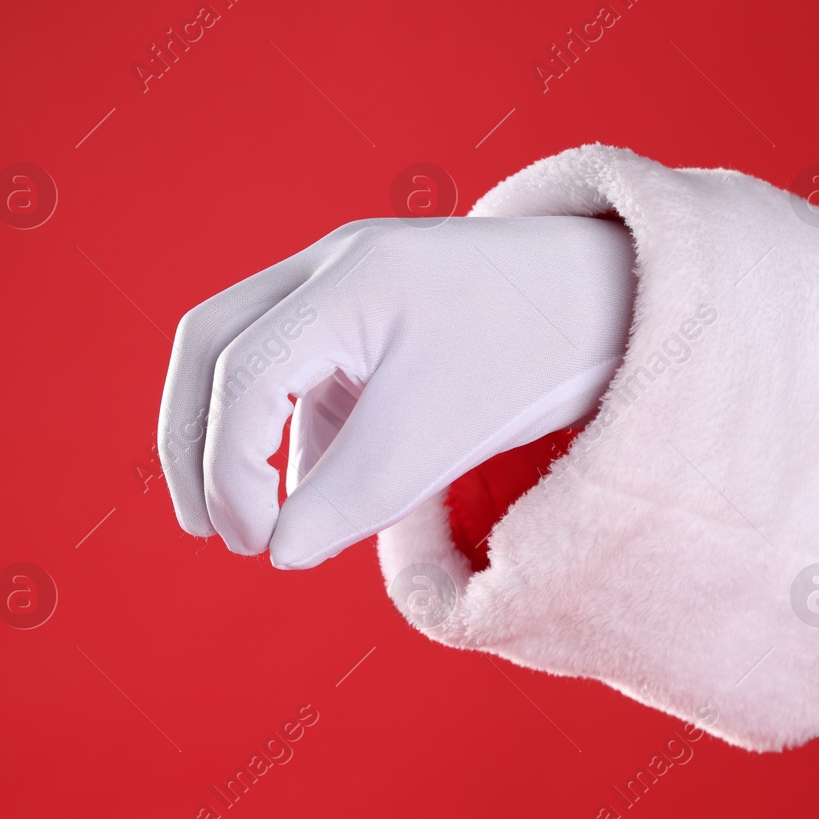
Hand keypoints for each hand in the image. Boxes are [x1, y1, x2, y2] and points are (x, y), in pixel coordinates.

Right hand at [157, 215, 635, 568]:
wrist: (622, 300)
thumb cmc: (541, 355)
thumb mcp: (442, 435)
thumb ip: (351, 496)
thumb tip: (278, 552)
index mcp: (349, 277)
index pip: (242, 373)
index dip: (228, 470)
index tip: (256, 547)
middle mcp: (338, 266)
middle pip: (215, 345)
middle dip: (195, 440)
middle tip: (207, 530)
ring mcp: (357, 283)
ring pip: (256, 356)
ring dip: (245, 439)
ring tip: (265, 526)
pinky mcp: (382, 312)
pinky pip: (310, 370)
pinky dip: (301, 434)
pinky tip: (325, 494)